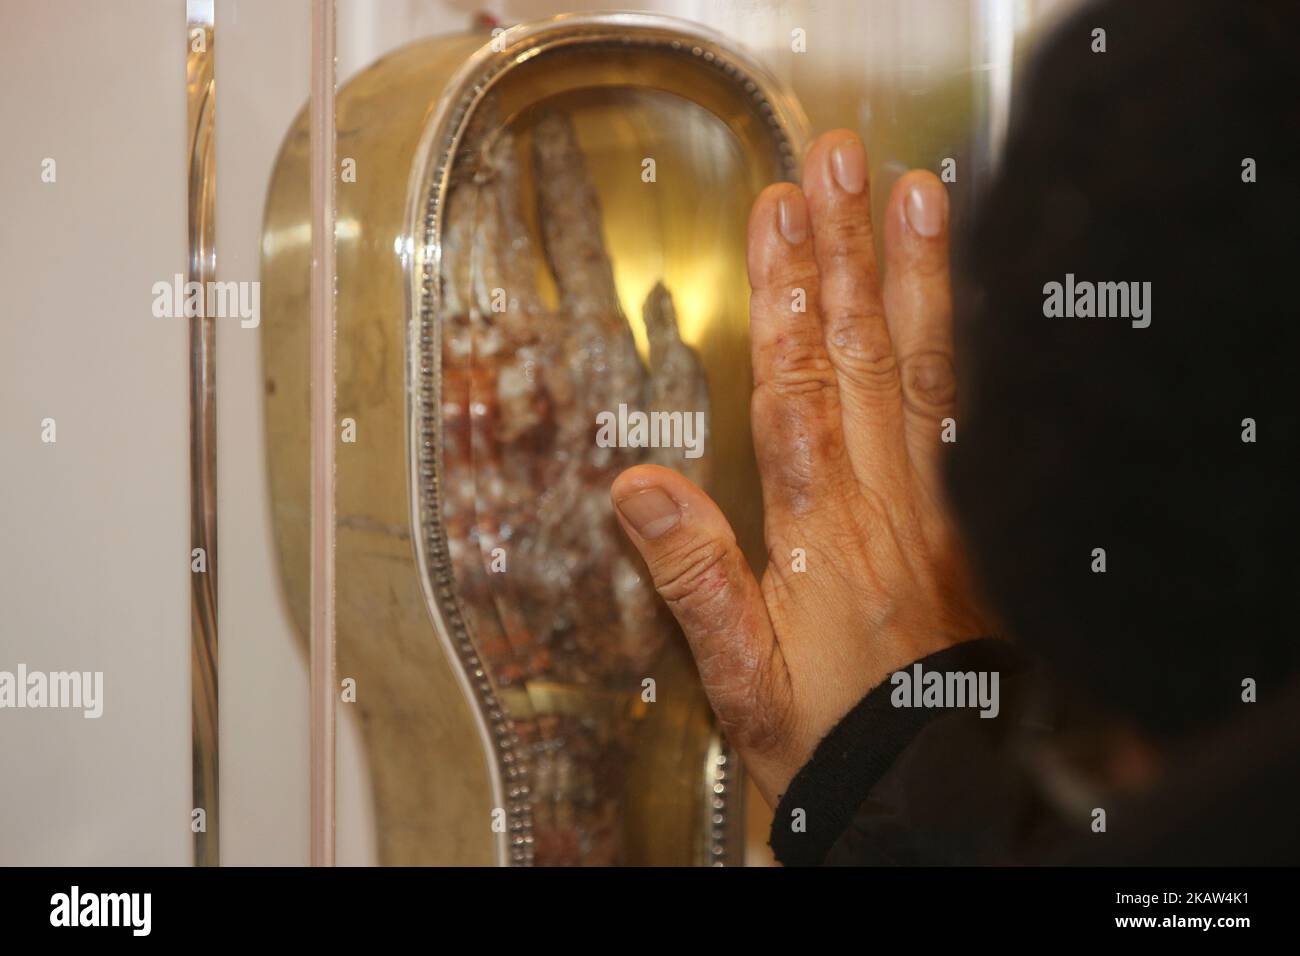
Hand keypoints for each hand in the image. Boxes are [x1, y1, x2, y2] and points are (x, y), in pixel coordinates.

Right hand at [610, 130, 987, 804]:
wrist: (920, 790)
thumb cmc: (824, 738)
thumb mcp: (736, 677)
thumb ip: (693, 576)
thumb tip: (638, 488)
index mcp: (823, 537)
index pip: (797, 393)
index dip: (785, 300)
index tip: (781, 216)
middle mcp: (887, 507)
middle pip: (861, 359)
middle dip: (845, 253)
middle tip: (837, 163)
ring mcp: (934, 511)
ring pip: (922, 375)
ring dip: (914, 279)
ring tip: (915, 196)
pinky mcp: (961, 525)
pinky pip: (959, 421)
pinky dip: (956, 349)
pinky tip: (953, 302)